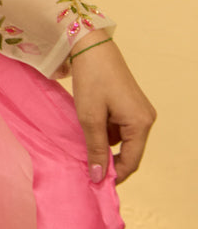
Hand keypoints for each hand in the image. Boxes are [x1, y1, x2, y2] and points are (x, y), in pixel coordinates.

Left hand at [70, 34, 155, 183]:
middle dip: (109, 161)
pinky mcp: (129, 104)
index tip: (94, 183)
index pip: (131, 162)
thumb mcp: (90, 117)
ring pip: (122, 140)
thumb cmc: (91, 79)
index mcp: (141, 123)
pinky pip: (119, 127)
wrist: (90, 45)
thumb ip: (95, 149)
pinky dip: (104, 132)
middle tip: (87, 169)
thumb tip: (98, 177)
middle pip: (129, 152)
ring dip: (104, 146)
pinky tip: (87, 132)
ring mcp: (138, 110)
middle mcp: (145, 118)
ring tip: (83, 149)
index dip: (114, 175)